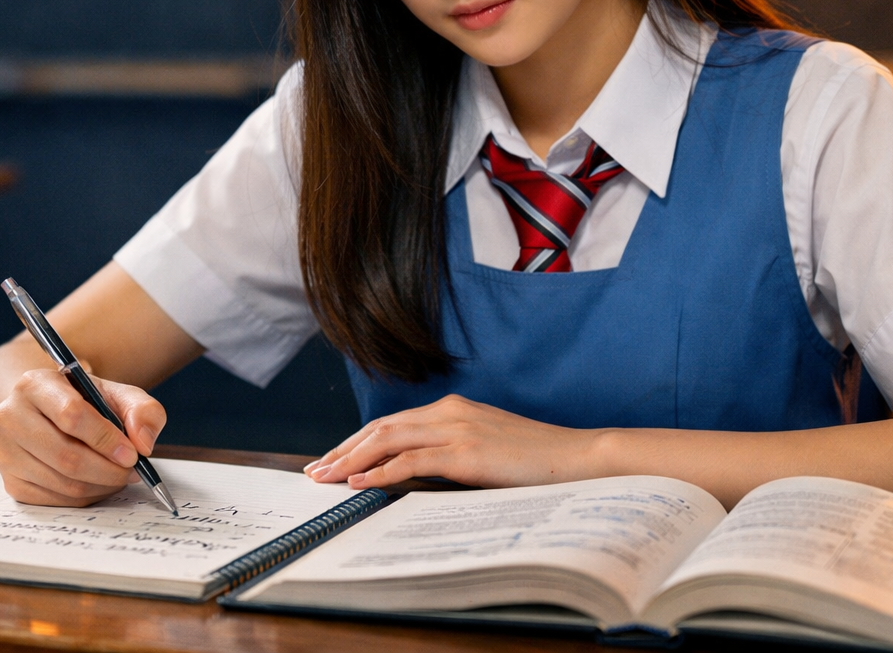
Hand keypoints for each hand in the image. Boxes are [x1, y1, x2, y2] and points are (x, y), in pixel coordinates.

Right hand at [0, 367, 166, 505]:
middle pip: (65, 455)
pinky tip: (100, 484)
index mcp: (34, 384)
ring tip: (121, 476)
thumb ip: (142, 410)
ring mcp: (4, 452)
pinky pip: (53, 500)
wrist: (47, 413)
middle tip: (133, 471)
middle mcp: (9, 416)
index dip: (106, 439)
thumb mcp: (117, 394)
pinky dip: (85, 497)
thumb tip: (144, 443)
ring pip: (61, 482)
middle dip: (108, 469)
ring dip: (100, 485)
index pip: (71, 415)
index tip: (133, 453)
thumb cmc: (85, 402)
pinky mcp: (9, 481)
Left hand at [304, 394, 606, 488]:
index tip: (333, 460)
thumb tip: (416, 474)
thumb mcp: (486, 449)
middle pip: (381, 427)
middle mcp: (449, 412)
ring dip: (351, 460)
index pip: (391, 423)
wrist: (576, 456)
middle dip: (343, 449)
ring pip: (387, 440)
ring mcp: (457, 429)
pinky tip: (360, 482)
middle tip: (315, 471)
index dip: (357, 441)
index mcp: (453, 408)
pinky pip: (411, 461)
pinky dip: (380, 471)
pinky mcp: (466, 452)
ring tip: (326, 478)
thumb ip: (452, 453)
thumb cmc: (535, 459)